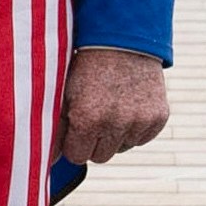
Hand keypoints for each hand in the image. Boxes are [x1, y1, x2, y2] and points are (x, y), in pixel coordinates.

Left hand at [57, 48, 169, 165]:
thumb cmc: (86, 70)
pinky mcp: (159, 117)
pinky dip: (135, 128)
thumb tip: (47, 164)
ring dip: (115, 135)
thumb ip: (54, 131)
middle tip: (95, 114)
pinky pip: (142, 138)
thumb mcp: (64, 96)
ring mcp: (140, 121)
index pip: (76, 157)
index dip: (74, 142)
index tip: (77, 125)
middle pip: (99, 157)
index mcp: (88, 119)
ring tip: (112, 107)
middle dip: (94, 141)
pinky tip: (129, 105)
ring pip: (121, 148)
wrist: (123, 42)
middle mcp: (116, 123)